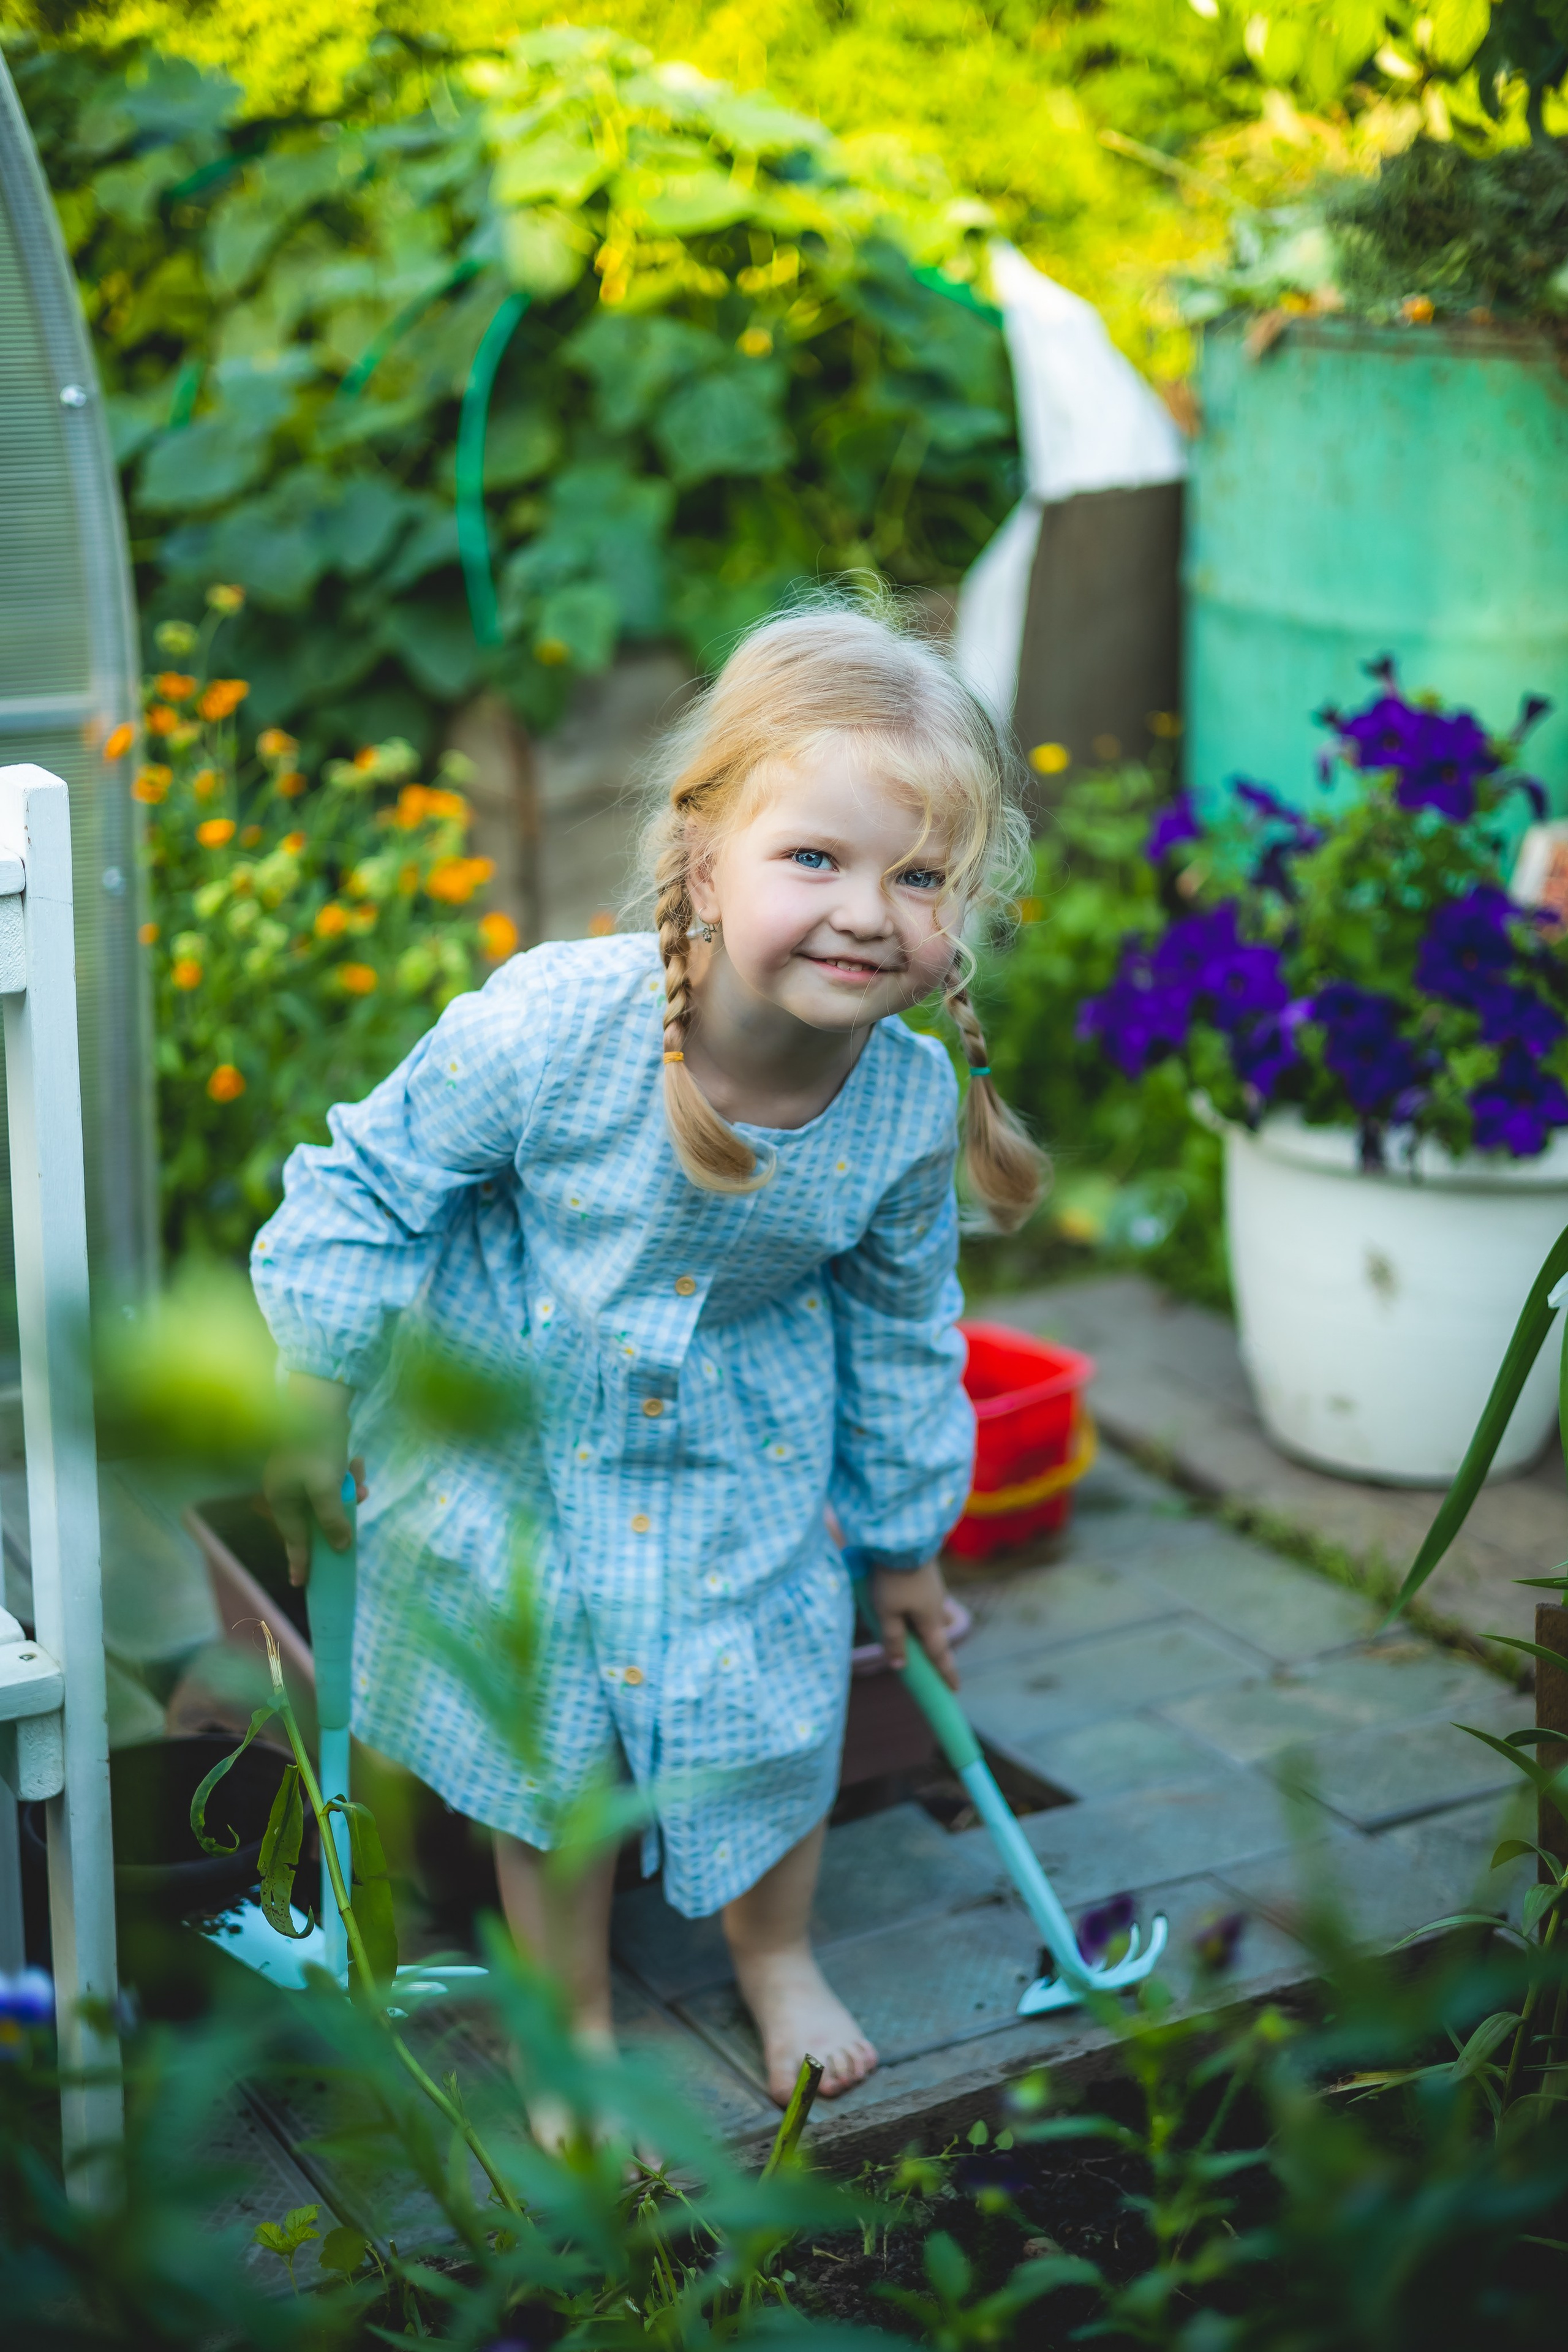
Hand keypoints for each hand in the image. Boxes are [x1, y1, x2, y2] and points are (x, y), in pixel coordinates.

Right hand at [262, 1374, 365, 1585]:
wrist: (318, 1402)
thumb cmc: (316, 1447)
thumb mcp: (326, 1488)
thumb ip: (332, 1520)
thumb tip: (341, 1547)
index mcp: (281, 1500)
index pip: (294, 1540)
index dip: (300, 1562)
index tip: (302, 1583)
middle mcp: (286, 1490)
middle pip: (315, 1519)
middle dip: (339, 1516)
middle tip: (356, 1509)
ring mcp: (298, 1476)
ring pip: (328, 1499)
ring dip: (348, 1493)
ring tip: (361, 1483)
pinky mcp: (312, 1462)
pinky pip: (332, 1480)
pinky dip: (346, 1477)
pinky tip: (357, 1463)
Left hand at [871, 1558, 957, 1690]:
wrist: (902, 1538)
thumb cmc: (893, 1579)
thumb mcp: (887, 1612)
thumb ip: (893, 1639)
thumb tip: (900, 1665)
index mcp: (929, 1620)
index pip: (939, 1654)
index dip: (946, 1673)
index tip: (955, 1690)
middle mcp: (936, 1606)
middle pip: (937, 1634)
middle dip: (935, 1649)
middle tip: (933, 1664)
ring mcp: (933, 1589)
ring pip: (931, 1615)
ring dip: (925, 1627)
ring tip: (911, 1633)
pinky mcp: (925, 1576)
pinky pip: (924, 1601)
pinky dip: (917, 1610)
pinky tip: (904, 1603)